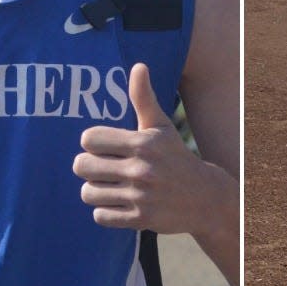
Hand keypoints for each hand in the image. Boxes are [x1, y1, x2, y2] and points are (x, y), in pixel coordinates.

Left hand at [74, 64, 223, 234]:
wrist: (204, 196)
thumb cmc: (175, 155)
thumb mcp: (161, 126)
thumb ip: (144, 97)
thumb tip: (139, 66)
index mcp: (143, 142)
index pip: (89, 139)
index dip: (92, 142)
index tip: (103, 145)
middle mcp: (141, 169)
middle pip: (82, 166)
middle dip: (87, 165)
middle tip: (99, 166)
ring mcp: (140, 196)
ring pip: (88, 192)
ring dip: (94, 189)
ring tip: (108, 184)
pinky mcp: (139, 219)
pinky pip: (100, 215)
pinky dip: (104, 210)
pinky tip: (117, 202)